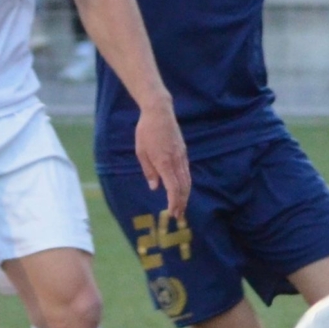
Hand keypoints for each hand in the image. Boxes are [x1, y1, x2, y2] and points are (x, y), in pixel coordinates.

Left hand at [134, 96, 190, 221]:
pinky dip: (186, 184)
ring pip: (187, 180)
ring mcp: (182, 156)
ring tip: (181, 206)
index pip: (173, 188)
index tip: (172, 212)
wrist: (159, 112)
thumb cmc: (146, 131)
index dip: (173, 202)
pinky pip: (186, 172)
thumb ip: (149, 171)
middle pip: (183, 187)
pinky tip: (182, 190)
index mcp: (164, 162)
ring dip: (185, 195)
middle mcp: (176, 161)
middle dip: (181, 203)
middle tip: (178, 215)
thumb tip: (154, 187)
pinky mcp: (183, 152)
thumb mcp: (141, 152)